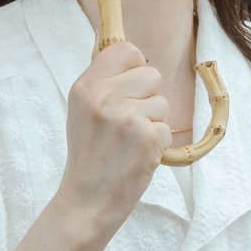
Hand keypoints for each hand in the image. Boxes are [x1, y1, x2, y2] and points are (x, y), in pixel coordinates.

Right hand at [57, 42, 169, 236]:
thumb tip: (132, 53)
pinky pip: (166, 128)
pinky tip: (136, 156)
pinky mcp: (146, 136)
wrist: (86, 200)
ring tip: (129, 142)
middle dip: (147, 99)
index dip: (134, 68)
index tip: (128, 89)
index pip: (126, 50)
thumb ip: (105, 82)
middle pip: (151, 75)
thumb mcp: (84, 110)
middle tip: (126, 125)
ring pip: (162, 102)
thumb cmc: (90, 155)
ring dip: (152, 122)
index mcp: (86, 86)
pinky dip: (157, 144)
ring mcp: (125, 116)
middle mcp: (103, 97)